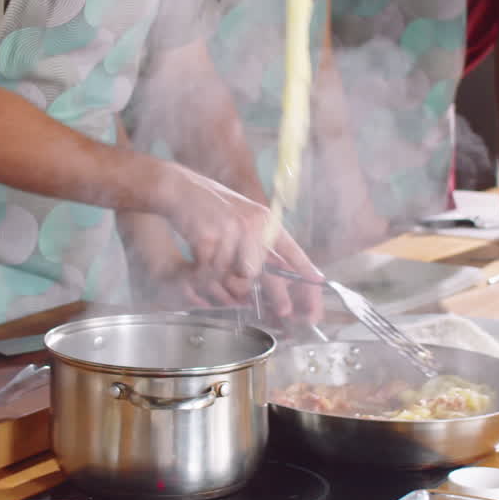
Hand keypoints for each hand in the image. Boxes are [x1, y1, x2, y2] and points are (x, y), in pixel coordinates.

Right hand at [161, 166, 323, 321]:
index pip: (290, 247)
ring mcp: (231, 230)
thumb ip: (255, 243)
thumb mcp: (241, 217)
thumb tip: (260, 276)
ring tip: (210, 258)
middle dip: (277, 294)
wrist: (179, 187)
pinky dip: (203, 270)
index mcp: (264, 219)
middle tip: (286, 311)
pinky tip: (197, 254)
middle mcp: (253, 224)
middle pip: (264, 271)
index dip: (305, 267)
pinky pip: (211, 270)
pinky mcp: (209, 237)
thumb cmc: (209, 206)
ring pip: (233, 275)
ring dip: (221, 276)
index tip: (319, 282)